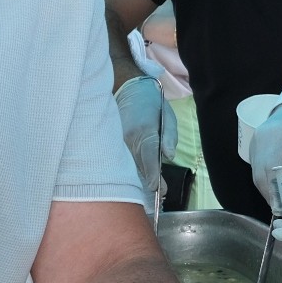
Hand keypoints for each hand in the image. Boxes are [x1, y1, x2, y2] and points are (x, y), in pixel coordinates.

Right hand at [114, 77, 174, 195]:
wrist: (128, 89)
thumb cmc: (153, 104)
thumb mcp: (168, 117)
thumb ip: (169, 137)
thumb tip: (169, 156)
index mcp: (145, 131)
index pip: (150, 158)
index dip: (154, 176)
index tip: (159, 189)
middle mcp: (128, 139)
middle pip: (138, 167)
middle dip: (148, 182)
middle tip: (159, 194)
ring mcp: (118, 141)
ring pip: (128, 166)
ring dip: (137, 178)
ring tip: (149, 190)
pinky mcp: (112, 142)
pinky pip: (120, 160)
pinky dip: (128, 169)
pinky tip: (134, 178)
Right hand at [248, 96, 281, 206]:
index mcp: (273, 139)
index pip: (269, 171)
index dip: (275, 191)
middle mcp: (260, 142)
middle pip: (260, 176)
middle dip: (270, 195)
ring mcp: (255, 145)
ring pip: (256, 174)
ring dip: (267, 190)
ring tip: (279, 201)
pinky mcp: (254, 147)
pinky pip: (256, 169)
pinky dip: (265, 181)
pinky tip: (275, 187)